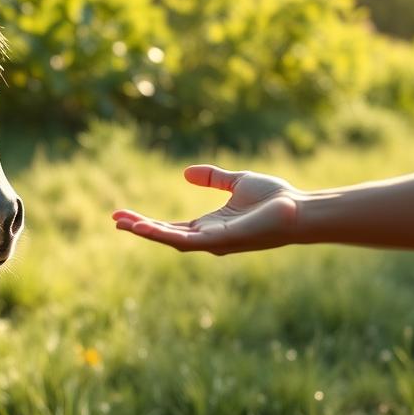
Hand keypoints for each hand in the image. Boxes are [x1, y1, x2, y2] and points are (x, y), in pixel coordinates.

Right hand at [112, 164, 300, 254]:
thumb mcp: (238, 181)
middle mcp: (208, 237)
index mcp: (210, 225)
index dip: (147, 221)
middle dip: (140, 228)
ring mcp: (213, 242)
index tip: (124, 214)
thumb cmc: (275, 199)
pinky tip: (144, 227)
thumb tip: (186, 173)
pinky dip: (163, 235)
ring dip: (145, 232)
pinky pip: (185, 241)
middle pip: (165, 234)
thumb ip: (213, 177)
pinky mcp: (220, 241)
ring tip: (122, 224)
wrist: (299, 210)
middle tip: (114, 219)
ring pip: (170, 240)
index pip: (171, 226)